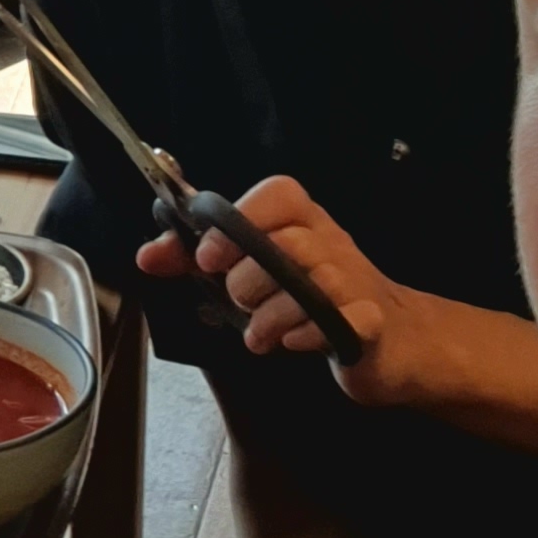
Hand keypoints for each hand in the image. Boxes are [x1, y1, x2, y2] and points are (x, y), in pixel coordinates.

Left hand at [136, 174, 432, 396]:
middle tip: (236, 300)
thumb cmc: (310, 296)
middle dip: (247, 281)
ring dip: (270, 316)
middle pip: (286, 246)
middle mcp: (332, 242)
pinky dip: (305, 337)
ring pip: (309, 286)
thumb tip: (147, 256)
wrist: (389, 337)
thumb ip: (195, 259)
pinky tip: (294, 343)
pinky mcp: (368, 322)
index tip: (208, 257)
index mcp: (303, 219)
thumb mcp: (252, 269)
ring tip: (257, 332)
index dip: (238, 222)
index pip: (278, 194)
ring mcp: (355, 281)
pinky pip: (337, 323)